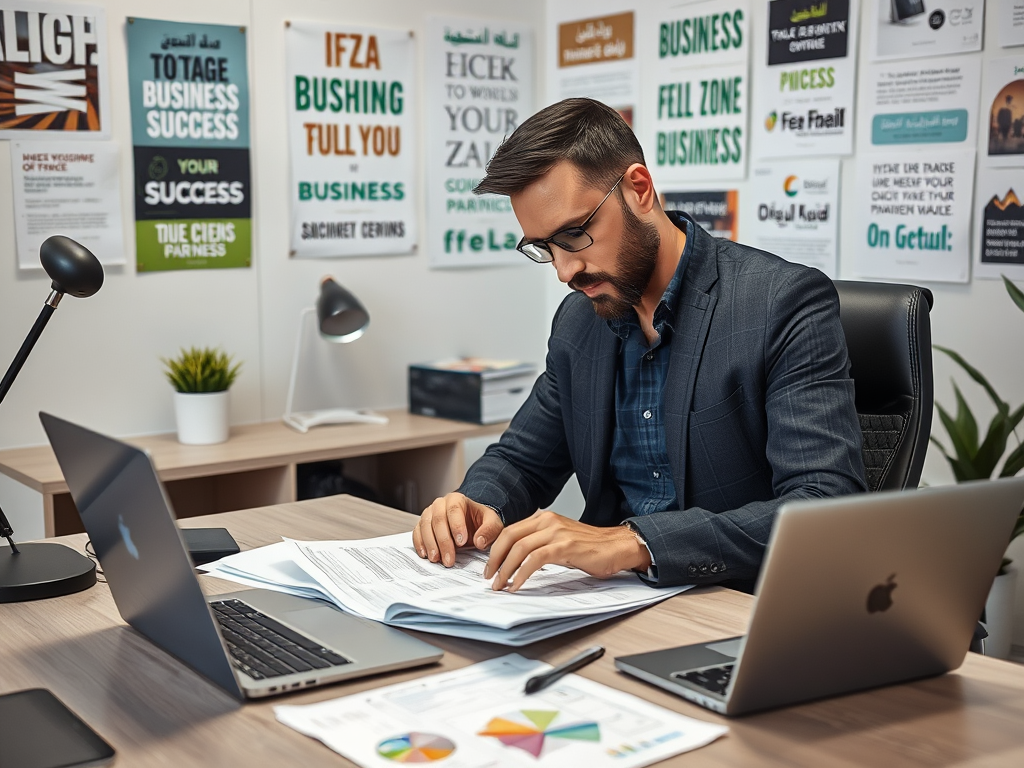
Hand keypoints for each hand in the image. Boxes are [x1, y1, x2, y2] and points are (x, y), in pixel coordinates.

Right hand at [413, 492, 503, 566]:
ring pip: (425, 526)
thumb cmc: (480, 522)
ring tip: (436, 559)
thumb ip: (489, 530)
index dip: (456, 526)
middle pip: (438, 519)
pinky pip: (417, 532)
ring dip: (430, 544)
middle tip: (449, 559)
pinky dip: (419, 543)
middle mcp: (440, 504)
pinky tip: (425, 555)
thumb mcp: (492, 524)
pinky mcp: (422, 525)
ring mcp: (429, 513)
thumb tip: (479, 541)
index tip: (461, 542)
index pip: (454, 509)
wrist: (471, 523)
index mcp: (457, 499)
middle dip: (443, 541)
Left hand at [484, 511, 650, 591]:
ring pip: (519, 548)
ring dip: (505, 569)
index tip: (490, 566)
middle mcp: (547, 521)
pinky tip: (518, 584)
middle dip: (495, 559)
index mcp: (544, 518)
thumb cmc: (591, 548)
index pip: (509, 530)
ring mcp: (556, 532)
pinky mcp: (565, 546)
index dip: (495, 549)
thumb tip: (517, 560)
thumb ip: (540, 544)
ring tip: (500, 584)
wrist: (617, 547)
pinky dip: (522, 573)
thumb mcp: (559, 540)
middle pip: (509, 537)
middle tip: (489, 577)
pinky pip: (535, 559)